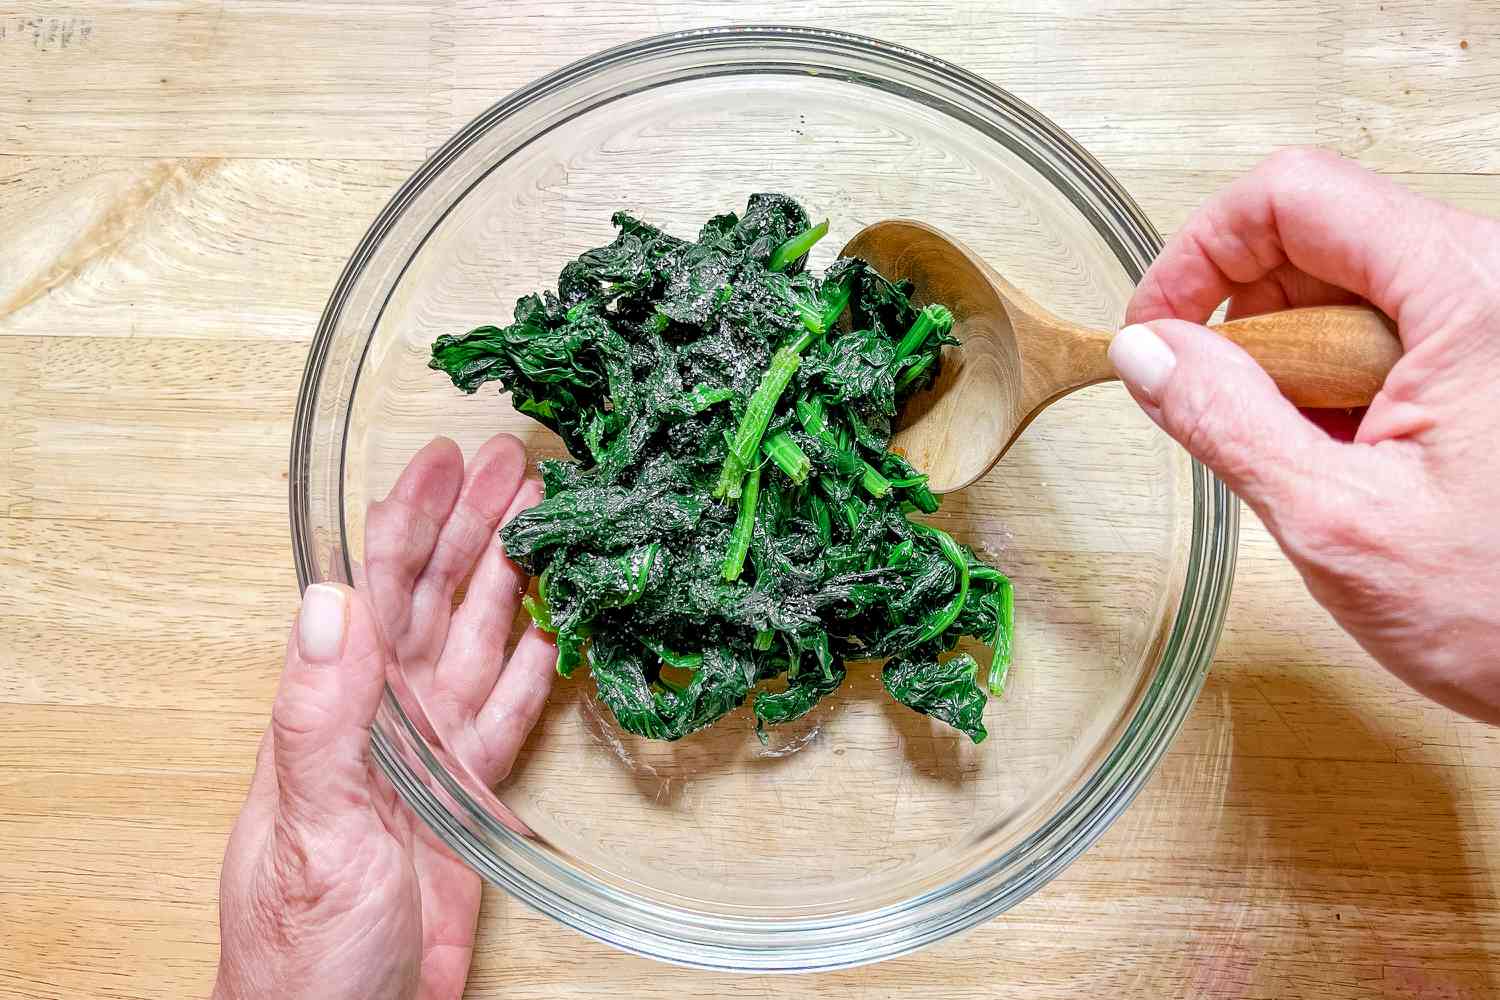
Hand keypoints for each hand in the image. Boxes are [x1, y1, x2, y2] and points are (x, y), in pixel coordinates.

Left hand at [214, 434, 551, 999]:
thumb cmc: (304, 946)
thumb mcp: (310, 823)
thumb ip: (320, 714)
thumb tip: (329, 600)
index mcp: (338, 709)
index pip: (374, 588)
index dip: (408, 517)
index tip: (441, 458)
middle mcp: (384, 717)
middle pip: (436, 598)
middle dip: (475, 526)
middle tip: (519, 465)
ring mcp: (428, 754)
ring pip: (478, 643)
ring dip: (512, 581)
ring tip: (549, 523)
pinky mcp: (466, 797)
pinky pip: (509, 714)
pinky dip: (536, 669)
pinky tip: (561, 629)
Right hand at [1109, 148, 1499, 721]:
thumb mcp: (1338, 521)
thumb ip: (1226, 422)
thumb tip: (1147, 353)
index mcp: (1472, 293)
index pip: (1293, 196)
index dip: (1201, 255)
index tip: (1159, 329)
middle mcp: (1496, 282)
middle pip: (1319, 237)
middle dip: (1253, 327)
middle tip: (1243, 421)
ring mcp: (1499, 319)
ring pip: (1351, 288)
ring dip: (1301, 369)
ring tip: (1322, 460)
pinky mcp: (1497, 357)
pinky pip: (1392, 334)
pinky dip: (1347, 391)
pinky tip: (1364, 463)